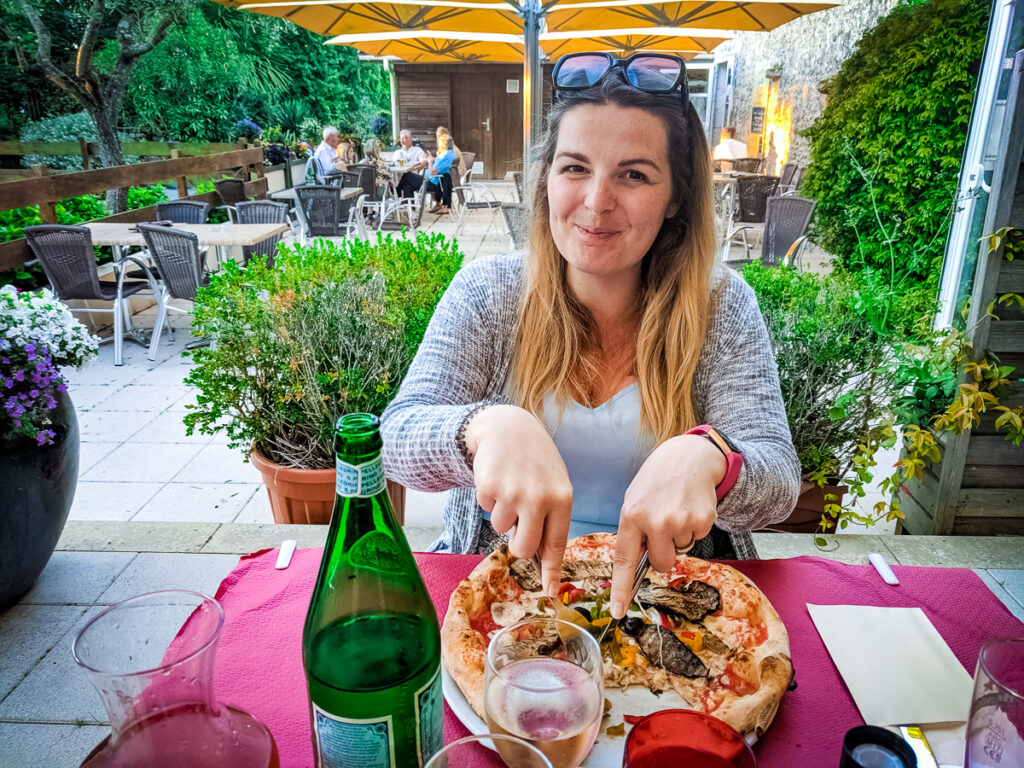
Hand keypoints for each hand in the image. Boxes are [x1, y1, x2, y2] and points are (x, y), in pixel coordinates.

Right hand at [465, 405, 572, 596]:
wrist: (508, 427)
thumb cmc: (535, 461)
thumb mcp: (554, 483)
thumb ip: (550, 517)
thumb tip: (540, 558)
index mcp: (562, 498)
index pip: (556, 544)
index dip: (551, 571)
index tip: (549, 592)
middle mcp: (539, 497)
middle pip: (523, 548)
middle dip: (518, 544)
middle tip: (518, 524)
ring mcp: (513, 492)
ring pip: (501, 528)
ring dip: (503, 513)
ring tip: (510, 486)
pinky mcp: (489, 487)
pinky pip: (486, 509)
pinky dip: (490, 499)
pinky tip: (498, 478)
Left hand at [610, 435, 725, 617]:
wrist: (687, 457)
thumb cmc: (656, 482)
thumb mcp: (634, 501)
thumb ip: (634, 531)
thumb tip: (636, 565)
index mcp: (631, 516)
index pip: (624, 560)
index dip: (621, 588)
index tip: (618, 610)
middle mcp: (655, 521)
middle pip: (660, 564)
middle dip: (662, 553)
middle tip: (662, 527)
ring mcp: (680, 522)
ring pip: (680, 551)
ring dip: (679, 536)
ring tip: (675, 509)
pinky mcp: (702, 520)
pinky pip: (697, 539)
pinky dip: (694, 527)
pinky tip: (689, 507)